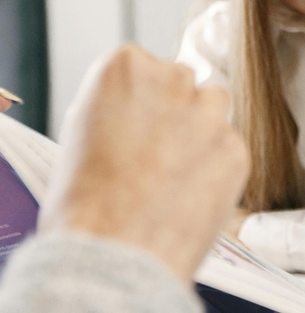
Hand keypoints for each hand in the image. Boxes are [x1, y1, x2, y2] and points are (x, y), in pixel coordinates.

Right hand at [41, 45, 249, 282]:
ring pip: (211, 105)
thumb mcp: (79, 133)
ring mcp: (207, 114)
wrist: (109, 247)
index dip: (135, 99)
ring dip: (196, 128)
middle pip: (178, 81)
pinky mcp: (234, 151)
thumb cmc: (81, 198)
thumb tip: (130, 110)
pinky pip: (226, 147)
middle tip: (151, 148)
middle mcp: (168, 78)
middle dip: (168, 108)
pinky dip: (212, 165)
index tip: (131, 122)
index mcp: (123, 67)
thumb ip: (111, 107)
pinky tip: (186, 192)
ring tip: (171, 168)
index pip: (140, 65)